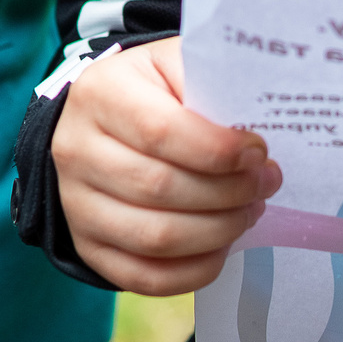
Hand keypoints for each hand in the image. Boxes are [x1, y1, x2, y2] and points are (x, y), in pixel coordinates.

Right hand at [53, 37, 279, 295]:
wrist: (105, 122)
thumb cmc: (155, 91)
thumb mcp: (175, 65)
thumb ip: (210, 84)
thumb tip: (256, 122)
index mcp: (100, 94)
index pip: (161, 132)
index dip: (218, 150)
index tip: (258, 153)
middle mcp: (76, 150)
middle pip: (160, 188)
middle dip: (229, 192)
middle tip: (266, 183)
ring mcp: (76, 204)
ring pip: (155, 238)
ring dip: (218, 231)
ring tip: (249, 211)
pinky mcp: (88, 246)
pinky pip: (144, 276)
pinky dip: (194, 269)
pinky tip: (222, 245)